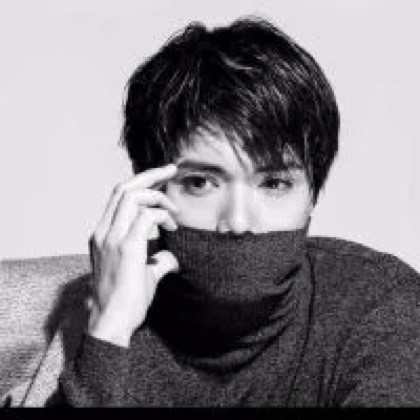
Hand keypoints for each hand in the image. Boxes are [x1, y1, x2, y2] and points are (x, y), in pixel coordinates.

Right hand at [87, 164, 178, 346]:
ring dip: (158, 196)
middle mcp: (103, 232)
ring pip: (133, 196)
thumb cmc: (125, 301)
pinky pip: (147, 216)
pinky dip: (163, 215)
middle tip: (171, 169)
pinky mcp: (126, 247)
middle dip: (150, 174)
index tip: (160, 177)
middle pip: (124, 188)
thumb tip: (172, 258)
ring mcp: (112, 238)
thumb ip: (156, 262)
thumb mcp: (140, 274)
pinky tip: (172, 226)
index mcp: (102, 234)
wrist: (112, 323)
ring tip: (175, 210)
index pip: (118, 196)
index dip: (140, 182)